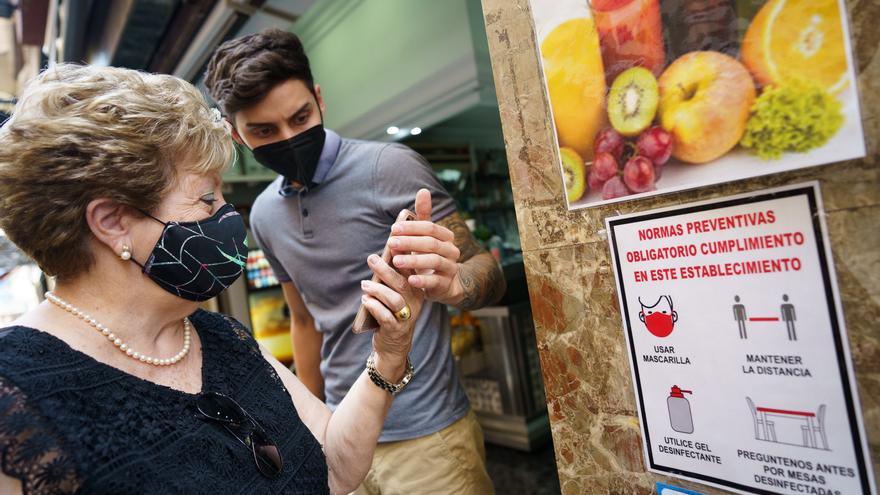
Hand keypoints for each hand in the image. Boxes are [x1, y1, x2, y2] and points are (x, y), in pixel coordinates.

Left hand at [359, 253, 424, 380]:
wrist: (394, 345)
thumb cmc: (391, 312)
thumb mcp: (394, 294)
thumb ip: (389, 278)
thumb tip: (378, 256)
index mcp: (416, 290)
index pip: (411, 271)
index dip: (403, 257)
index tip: (391, 244)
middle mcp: (415, 302)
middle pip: (402, 283)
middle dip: (386, 270)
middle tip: (371, 258)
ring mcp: (407, 317)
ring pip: (395, 300)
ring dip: (377, 290)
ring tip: (365, 284)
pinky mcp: (396, 329)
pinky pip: (386, 317)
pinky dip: (374, 307)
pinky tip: (366, 300)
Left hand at [388, 189, 463, 305]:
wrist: (443, 283)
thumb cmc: (428, 254)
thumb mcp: (424, 235)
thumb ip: (423, 214)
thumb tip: (423, 190)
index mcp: (446, 236)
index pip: (430, 228)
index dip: (412, 227)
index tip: (393, 228)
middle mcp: (452, 251)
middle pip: (431, 243)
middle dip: (410, 242)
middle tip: (391, 243)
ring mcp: (450, 268)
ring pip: (434, 261)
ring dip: (414, 260)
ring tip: (396, 261)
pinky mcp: (446, 284)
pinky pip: (435, 281)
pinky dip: (423, 280)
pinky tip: (410, 279)